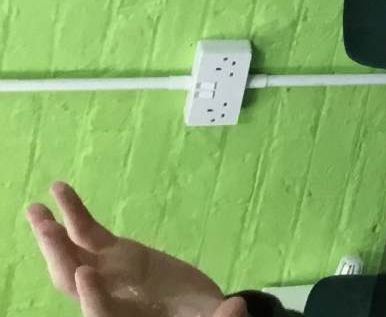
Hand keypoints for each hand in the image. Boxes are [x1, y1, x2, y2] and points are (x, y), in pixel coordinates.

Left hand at [24, 182, 240, 316]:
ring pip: (71, 255)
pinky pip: (88, 233)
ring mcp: (106, 273)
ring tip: (36, 211)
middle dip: (58, 256)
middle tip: (46, 231)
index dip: (91, 296)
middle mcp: (105, 297)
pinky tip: (60, 191)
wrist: (191, 312)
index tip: (84, 273)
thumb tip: (237, 309)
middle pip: (73, 280)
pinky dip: (73, 213)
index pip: (101, 311)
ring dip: (53, 236)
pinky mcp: (112, 253)